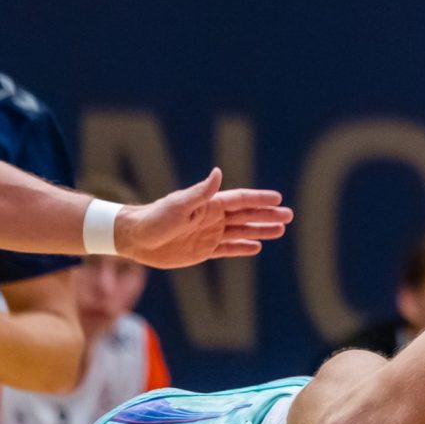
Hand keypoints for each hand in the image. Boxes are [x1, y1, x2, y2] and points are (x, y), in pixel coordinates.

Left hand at [114, 169, 291, 268]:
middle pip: (247, 216)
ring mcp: (209, 234)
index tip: (278, 198)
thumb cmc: (155, 218)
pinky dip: (243, 249)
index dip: (260, 199)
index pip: (241, 200)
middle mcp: (213, 218)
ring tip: (280, 230)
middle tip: (289, 216)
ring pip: (242, 233)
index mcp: (210, 204)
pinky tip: (257, 247)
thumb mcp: (179, 205)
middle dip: (268, 215)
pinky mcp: (203, 251)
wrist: (135, 239)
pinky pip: (228, 250)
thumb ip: (201, 192)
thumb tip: (219, 172)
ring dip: (261, 231)